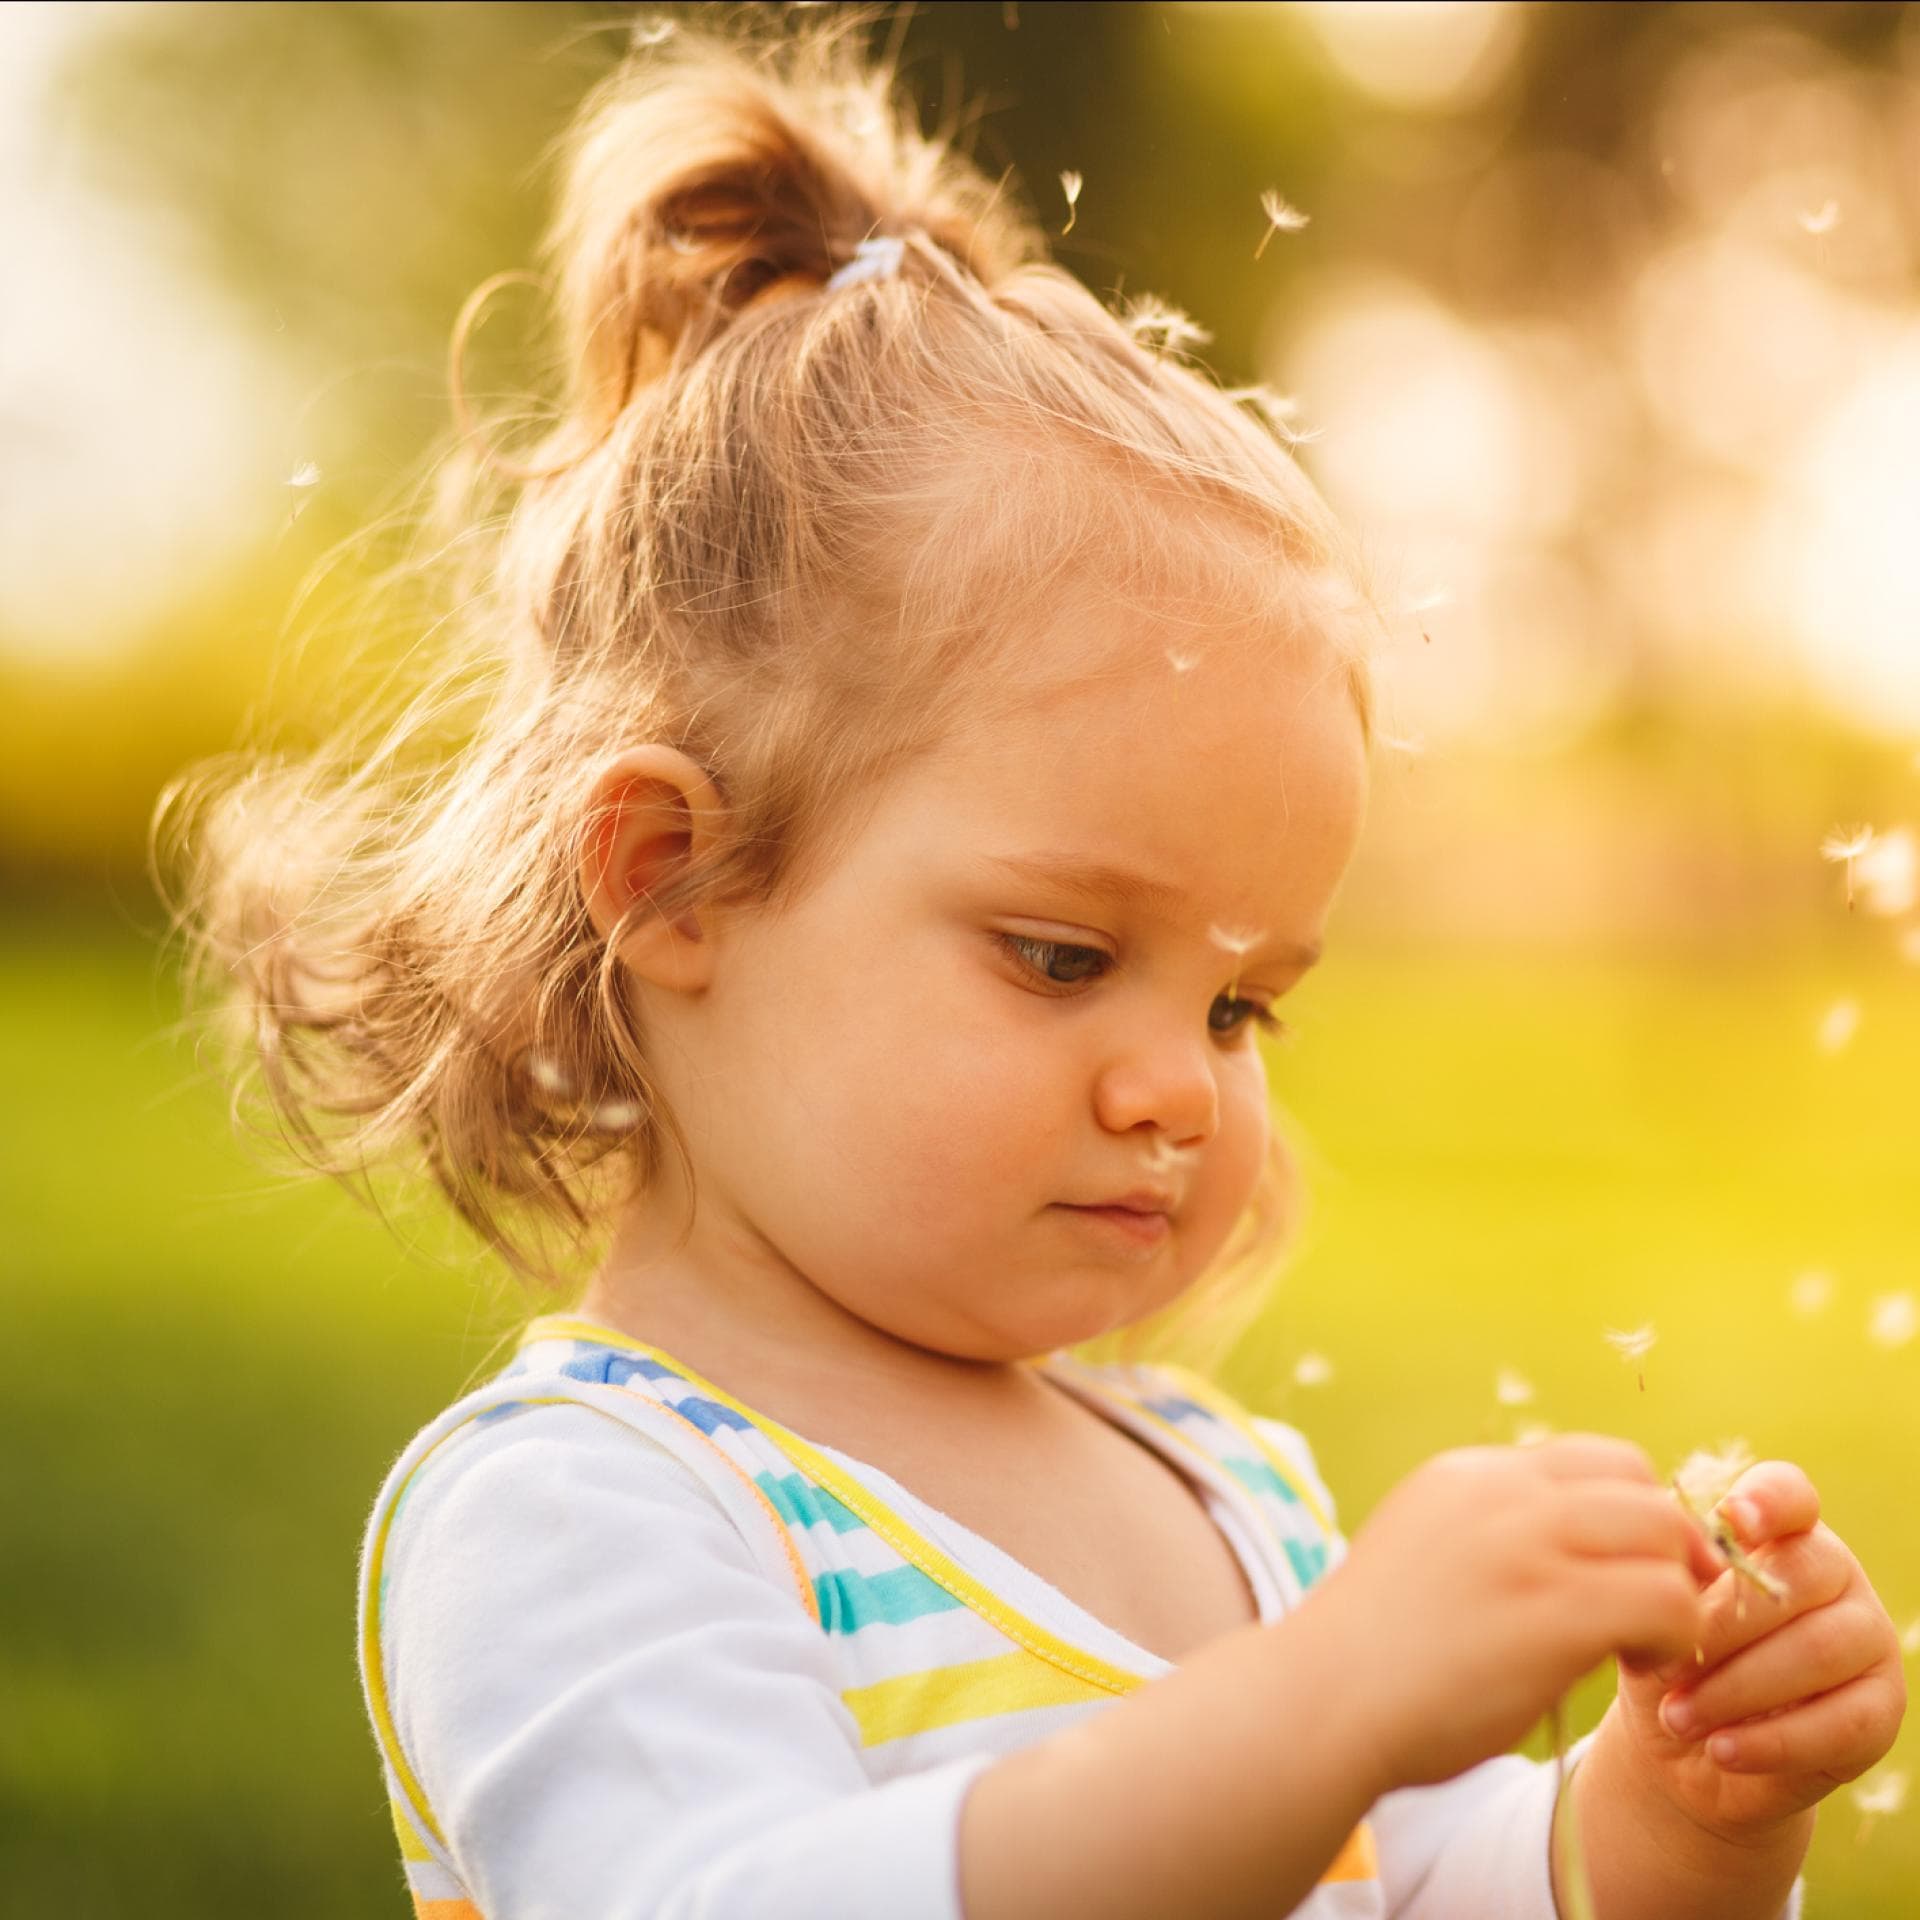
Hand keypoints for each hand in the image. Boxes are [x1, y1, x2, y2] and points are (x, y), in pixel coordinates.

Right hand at [1325, 1434, 1724, 1791]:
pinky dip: (1674, 1635)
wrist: (1322, 1700)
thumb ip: (1488, 1533)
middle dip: (1667, 1545)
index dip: (1631, 1512)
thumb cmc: (1373, 1651)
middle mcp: (1500, 1493)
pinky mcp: (1555, 1611)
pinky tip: (1639, 1667)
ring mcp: (1527, 1546)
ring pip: (1663, 1533)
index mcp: (1468, 1476)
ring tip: (1646, 1644)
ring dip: (1676, 1590)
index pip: (1594, 1459)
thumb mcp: (1425, 1549)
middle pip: (1640, 1485)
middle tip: (1658, 1609)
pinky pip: (1666, 1600)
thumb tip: (1566, 1549)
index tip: (1629, 1568)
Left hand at [1607, 1458, 1906, 1843]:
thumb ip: (1669, 1575)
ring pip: (1817, 1650)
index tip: (1732, 1520)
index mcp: (1780, 1530)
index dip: (1767, 1500)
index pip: (1790, 1494)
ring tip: (1676, 1716)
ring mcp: (1868, 1639)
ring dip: (1736, 1689)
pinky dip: (1771, 1741)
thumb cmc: (1668, 1651)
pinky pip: (1840, 1722)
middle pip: (1797, 1576)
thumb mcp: (1656, 1607)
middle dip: (1721, 1625)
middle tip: (1663, 1667)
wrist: (1687, 1742)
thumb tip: (1672, 1566)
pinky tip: (1720, 1749)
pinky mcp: (1881, 1708)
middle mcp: (1835, 1573)